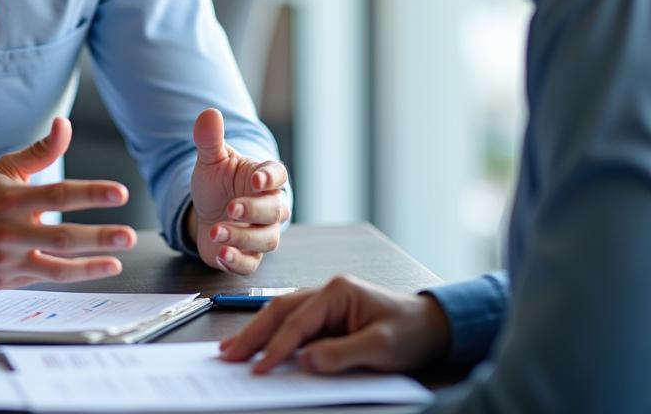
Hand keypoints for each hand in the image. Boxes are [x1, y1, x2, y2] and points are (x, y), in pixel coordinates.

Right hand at [0, 117, 136, 289]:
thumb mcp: (1, 170)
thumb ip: (39, 152)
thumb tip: (64, 124)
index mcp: (11, 197)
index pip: (59, 193)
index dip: (92, 193)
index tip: (120, 193)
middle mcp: (10, 230)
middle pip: (62, 236)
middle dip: (99, 237)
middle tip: (127, 236)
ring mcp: (6, 259)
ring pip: (56, 266)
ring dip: (91, 265)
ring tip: (117, 261)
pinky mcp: (1, 280)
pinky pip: (41, 279)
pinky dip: (69, 275)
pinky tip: (92, 269)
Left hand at [187, 108, 288, 273]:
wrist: (206, 212)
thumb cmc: (217, 183)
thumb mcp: (211, 159)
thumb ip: (210, 138)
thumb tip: (209, 113)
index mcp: (263, 178)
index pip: (277, 175)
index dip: (270, 178)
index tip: (257, 179)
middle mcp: (268, 207)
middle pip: (274, 211)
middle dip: (253, 210)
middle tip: (230, 208)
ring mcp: (261, 233)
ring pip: (265, 240)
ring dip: (241, 237)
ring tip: (216, 232)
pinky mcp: (249, 256)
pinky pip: (251, 264)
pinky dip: (237, 261)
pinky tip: (221, 253)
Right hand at [219, 275, 450, 373]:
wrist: (431, 325)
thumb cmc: (410, 332)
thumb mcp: (382, 348)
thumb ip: (342, 354)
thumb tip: (305, 361)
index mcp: (337, 291)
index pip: (298, 322)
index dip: (277, 348)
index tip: (259, 369)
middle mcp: (326, 291)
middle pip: (279, 310)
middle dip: (252, 334)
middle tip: (228, 356)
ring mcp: (324, 301)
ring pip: (280, 313)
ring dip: (255, 332)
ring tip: (231, 349)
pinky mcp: (325, 315)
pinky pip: (292, 322)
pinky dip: (272, 334)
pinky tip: (257, 343)